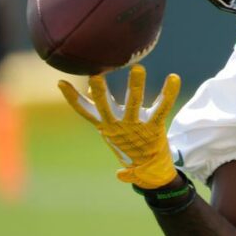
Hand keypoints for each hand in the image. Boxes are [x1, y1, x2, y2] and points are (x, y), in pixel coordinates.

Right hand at [58, 65, 180, 188]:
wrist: (148, 168)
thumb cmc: (128, 142)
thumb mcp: (111, 128)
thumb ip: (102, 110)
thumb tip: (91, 90)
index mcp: (105, 124)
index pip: (84, 110)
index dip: (72, 98)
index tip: (61, 82)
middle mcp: (118, 125)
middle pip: (106, 106)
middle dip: (101, 91)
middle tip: (96, 74)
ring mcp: (136, 126)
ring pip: (133, 104)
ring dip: (135, 86)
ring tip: (138, 68)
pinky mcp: (155, 127)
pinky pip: (162, 108)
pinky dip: (168, 93)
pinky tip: (174, 78)